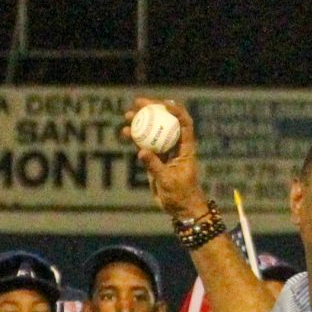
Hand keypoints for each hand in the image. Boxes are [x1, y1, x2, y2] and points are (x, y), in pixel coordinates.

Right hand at [125, 97, 208, 220]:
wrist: (180, 208)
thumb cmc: (181, 195)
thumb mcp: (168, 181)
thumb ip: (155, 166)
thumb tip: (141, 151)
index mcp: (186, 148)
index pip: (184, 124)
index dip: (176, 111)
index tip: (163, 104)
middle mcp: (176, 146)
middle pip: (166, 121)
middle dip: (153, 109)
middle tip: (138, 103)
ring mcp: (165, 151)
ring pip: (153, 131)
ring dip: (141, 122)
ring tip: (128, 116)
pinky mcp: (155, 159)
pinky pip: (145, 144)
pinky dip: (135, 138)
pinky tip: (125, 132)